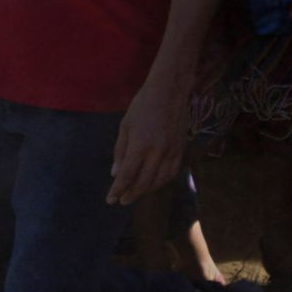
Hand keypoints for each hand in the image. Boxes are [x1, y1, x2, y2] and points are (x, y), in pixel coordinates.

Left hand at [107, 69, 191, 205]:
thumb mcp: (125, 126)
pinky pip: (172, 172)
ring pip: (159, 180)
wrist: (170, 91)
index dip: (118, 190)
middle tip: (122, 201)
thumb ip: (120, 151)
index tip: (110, 200)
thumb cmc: (143, 105)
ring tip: (136, 193)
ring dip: (146, 190)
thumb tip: (116, 173)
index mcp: (140, 145)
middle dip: (131, 194)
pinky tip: (154, 182)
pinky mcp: (181, 149)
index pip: (127, 175)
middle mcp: (158, 152)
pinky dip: (162, 181)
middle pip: (144, 182)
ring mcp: (172, 151)